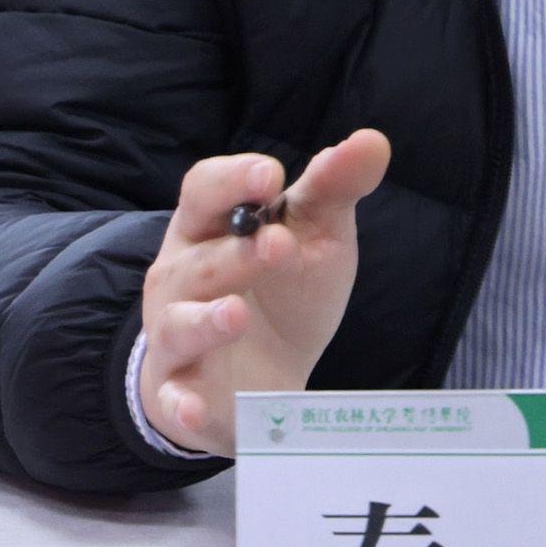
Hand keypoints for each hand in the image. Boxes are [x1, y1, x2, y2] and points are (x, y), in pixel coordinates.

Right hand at [138, 130, 391, 455]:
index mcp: (209, 228)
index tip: (271, 175)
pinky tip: (196, 405)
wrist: (264, 380)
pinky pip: (172, 398)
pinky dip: (181, 402)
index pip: (203, 191)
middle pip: (197, 258)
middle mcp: (182, 278)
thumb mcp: (316, 238)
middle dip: (236, 252)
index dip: (232, 179)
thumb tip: (373, 140)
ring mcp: (177, 337)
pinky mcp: (181, 394)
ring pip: (179, 324)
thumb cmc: (283, 291)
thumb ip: (334, 190)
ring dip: (207, 319)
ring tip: (238, 313)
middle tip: (280, 245)